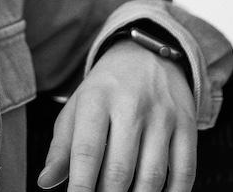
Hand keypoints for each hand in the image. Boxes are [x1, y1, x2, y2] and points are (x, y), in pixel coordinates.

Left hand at [37, 40, 195, 191]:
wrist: (148, 54)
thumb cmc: (106, 90)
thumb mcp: (77, 108)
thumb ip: (61, 148)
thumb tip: (45, 182)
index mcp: (97, 98)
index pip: (86, 151)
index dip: (80, 188)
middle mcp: (131, 104)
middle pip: (119, 169)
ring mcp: (163, 114)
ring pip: (153, 175)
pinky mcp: (187, 124)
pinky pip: (185, 171)